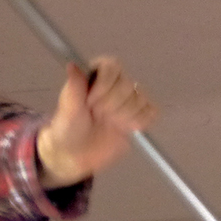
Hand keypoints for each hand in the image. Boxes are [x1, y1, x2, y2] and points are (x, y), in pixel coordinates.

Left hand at [36, 57, 157, 188]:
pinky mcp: (139, 116)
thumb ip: (74, 88)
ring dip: (125, 116)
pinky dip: (142, 121)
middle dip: (112, 105)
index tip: (90, 102)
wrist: (76, 156)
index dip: (105, 85)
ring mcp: (128, 100)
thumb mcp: (67, 110)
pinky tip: (126, 129)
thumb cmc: (67, 130)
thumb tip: (72, 65)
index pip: (112, 66)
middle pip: (128, 84)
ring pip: (141, 98)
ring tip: (109, 124)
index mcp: (96, 76)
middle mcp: (114, 84)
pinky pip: (152, 111)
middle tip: (97, 116)